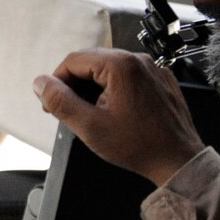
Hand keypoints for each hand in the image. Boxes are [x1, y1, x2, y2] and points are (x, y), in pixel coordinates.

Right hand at [34, 49, 205, 187]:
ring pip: (110, 68)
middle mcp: (138, 59)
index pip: (73, 60)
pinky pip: (130, 75)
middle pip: (92, 61)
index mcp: (120, 65)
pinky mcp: (161, 79)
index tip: (52, 104)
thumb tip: (40, 83)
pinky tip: (114, 111)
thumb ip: (60, 102)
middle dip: (74, 83)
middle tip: (68, 110)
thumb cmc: (138, 146)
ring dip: (94, 86)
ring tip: (90, 113)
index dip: (57, 81)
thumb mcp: (90, 127)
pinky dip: (115, 88)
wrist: (178, 160)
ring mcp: (153, 68)